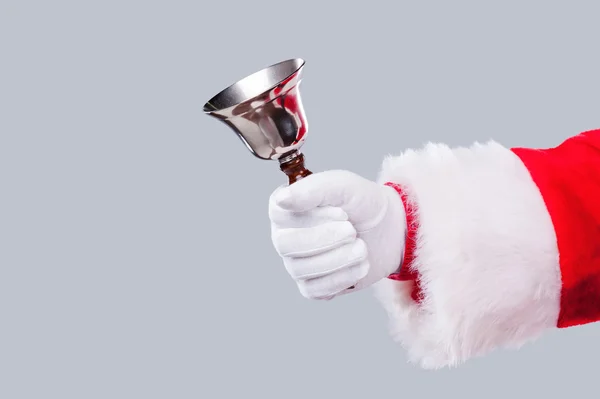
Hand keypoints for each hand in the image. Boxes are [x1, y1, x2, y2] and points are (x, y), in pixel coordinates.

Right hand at [269, 170, 406, 299]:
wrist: (388, 229)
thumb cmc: (361, 202)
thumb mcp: (343, 186)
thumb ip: (313, 189)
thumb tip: (282, 200)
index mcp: (286, 208)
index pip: (279, 214)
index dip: (311, 216)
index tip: (342, 212)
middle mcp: (284, 236)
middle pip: (286, 244)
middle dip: (324, 239)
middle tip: (352, 231)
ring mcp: (296, 263)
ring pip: (301, 269)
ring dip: (339, 258)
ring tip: (362, 247)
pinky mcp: (312, 286)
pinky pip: (315, 290)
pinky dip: (342, 278)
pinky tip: (361, 265)